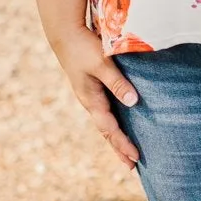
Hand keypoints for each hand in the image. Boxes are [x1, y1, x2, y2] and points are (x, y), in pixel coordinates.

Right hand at [53, 25, 139, 167]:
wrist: (65, 33)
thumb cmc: (83, 47)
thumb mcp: (102, 64)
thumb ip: (117, 82)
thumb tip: (133, 102)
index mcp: (91, 100)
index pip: (109, 128)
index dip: (122, 144)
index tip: (135, 157)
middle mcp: (90, 101)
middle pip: (106, 131)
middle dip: (118, 148)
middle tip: (132, 166)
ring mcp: (91, 95)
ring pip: (106, 122)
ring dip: (116, 137)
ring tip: (127, 152)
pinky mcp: (93, 87)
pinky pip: (106, 110)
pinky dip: (115, 122)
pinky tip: (123, 122)